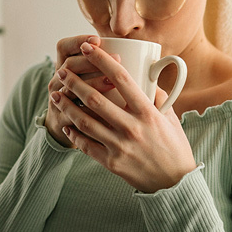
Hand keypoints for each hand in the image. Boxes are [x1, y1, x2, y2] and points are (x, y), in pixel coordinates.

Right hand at [45, 35, 114, 146]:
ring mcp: (56, 100)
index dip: (78, 40)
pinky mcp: (60, 120)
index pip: (64, 46)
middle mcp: (57, 81)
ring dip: (91, 83)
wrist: (66, 126)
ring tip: (111, 83)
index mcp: (65, 66)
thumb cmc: (88, 98)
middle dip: (92, 61)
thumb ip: (110, 68)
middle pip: (68, 66)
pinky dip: (88, 111)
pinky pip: (72, 114)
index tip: (98, 40)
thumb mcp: (90, 78)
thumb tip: (147, 62)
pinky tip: (105, 109)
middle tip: (118, 58)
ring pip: (69, 90)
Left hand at [49, 41, 196, 192]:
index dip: (102, 59)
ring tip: (56, 94)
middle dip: (75, 81)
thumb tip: (147, 79)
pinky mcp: (112, 163)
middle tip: (62, 71)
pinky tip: (66, 124)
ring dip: (67, 105)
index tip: (89, 47)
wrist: (175, 184)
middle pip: (95, 98)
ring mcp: (120, 146)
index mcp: (148, 112)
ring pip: (85, 121)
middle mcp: (132, 127)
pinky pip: (86, 145)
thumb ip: (158, 97)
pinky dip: (74, 133)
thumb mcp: (171, 118)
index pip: (121, 78)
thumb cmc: (174, 147)